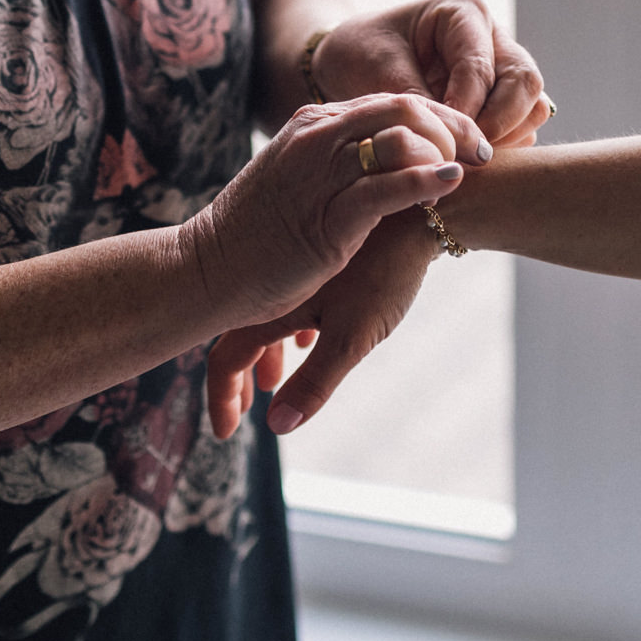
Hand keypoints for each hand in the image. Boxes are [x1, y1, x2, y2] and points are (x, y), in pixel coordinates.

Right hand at [181, 93, 486, 332]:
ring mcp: (320, 174)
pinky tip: (451, 182)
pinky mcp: (327, 216)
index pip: (391, 100)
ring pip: (398, 137)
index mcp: (312, 125)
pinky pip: (385, 187)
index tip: (469, 137)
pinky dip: (425, 180)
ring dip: (447, 148)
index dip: (439, 114)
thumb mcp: (299, 183)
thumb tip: (390, 162)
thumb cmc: (257, 236)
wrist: (208, 271)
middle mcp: (317, 138)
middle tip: (485, 150)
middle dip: (454, 123)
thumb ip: (340, 166)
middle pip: (404, 106)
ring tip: (474, 167)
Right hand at [205, 209, 438, 438]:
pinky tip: (309, 336)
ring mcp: (293, 263)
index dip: (221, 399)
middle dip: (240, 377)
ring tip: (275, 378)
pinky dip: (288, 325)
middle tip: (247, 409)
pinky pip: (287, 296)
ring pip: (265, 314)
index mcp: (268, 302)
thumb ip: (313, 383)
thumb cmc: (385, 272)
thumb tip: (277, 426)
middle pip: (238, 335)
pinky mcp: (316, 252)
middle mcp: (271, 279)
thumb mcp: (351, 337)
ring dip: (266, 351)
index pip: (225, 359)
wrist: (419, 207)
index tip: (228, 433)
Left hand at [312, 0, 549, 147]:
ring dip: (505, 139)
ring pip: (533, 107)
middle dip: (498, 125)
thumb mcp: (377, 68)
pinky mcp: (503, 102)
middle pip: (525, 83)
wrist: (352, 62)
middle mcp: (493, 39)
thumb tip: (450, 137)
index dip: (464, 110)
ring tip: (461, 157)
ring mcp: (504, 71)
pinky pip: (522, 129)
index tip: (439, 139)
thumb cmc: (361, 52)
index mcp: (463, 14)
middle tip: (461, 154)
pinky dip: (502, 149)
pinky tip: (464, 158)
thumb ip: (416, 98)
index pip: (481, 67)